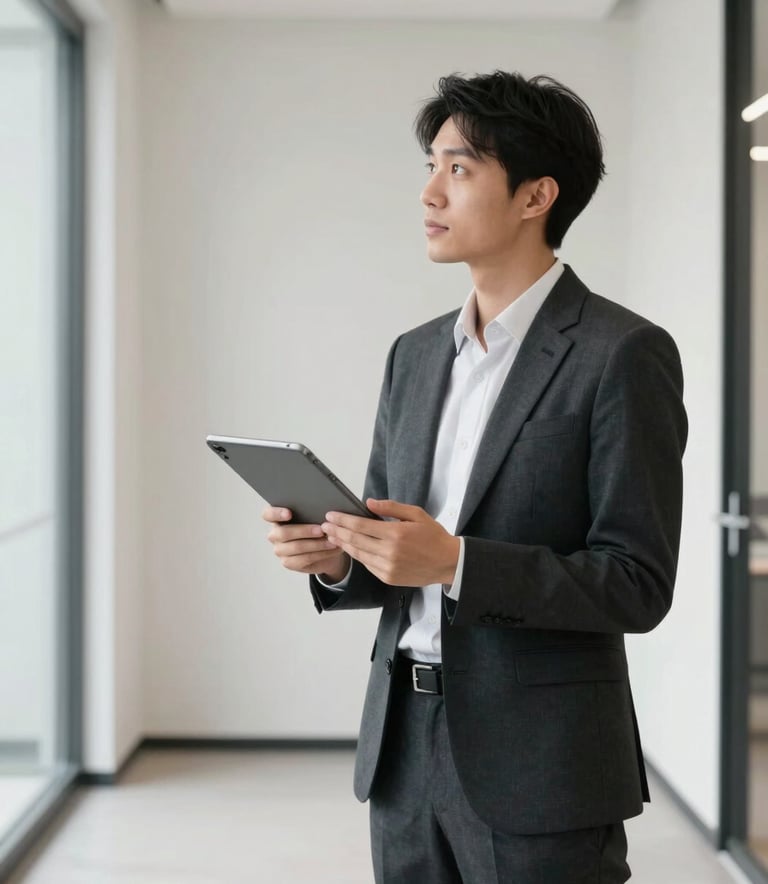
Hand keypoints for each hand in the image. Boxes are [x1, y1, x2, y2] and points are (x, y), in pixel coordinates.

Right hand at [262, 506, 350, 580]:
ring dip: (316, 544)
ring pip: (296, 547)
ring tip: (331, 540)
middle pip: (283, 533)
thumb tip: (323, 508)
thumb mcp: (315, 517)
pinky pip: (304, 559)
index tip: (289, 513)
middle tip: (321, 529)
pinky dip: (320, 553)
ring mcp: (280, 550)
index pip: (268, 514)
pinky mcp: (288, 562)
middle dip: (304, 531)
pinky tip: (331, 548)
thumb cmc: (317, 528)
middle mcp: (275, 534)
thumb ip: (313, 511)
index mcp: (277, 519)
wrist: (325, 549)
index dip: (276, 513)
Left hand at [321, 498, 459, 586]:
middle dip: (337, 531)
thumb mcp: (416, 514)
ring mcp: (388, 567)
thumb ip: (391, 507)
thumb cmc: (433, 535)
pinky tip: (350, 548)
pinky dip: (357, 555)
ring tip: (332, 536)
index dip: (343, 520)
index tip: (330, 515)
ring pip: (358, 554)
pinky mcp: (388, 578)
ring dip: (343, 544)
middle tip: (324, 525)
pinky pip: (367, 565)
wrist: (448, 563)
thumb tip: (368, 502)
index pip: (361, 525)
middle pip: (355, 540)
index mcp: (396, 533)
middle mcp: (389, 552)